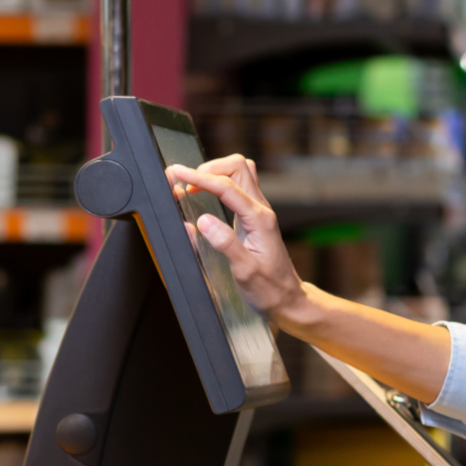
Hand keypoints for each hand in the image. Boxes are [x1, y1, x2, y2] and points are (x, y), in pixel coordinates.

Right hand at [165, 155, 307, 326]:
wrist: (287, 297)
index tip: (177, 173)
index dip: (200, 177)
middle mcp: (262, 210)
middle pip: (239, 167)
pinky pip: (237, 188)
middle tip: (185, 182)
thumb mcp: (245, 271)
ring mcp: (259, 212)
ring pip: (240, 174)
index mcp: (260, 220)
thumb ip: (225, 244)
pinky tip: (203, 195)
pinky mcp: (253, 217)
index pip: (228, 187)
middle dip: (209, 168)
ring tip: (191, 187)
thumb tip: (203, 221)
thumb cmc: (269, 288)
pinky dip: (218, 184)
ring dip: (215, 174)